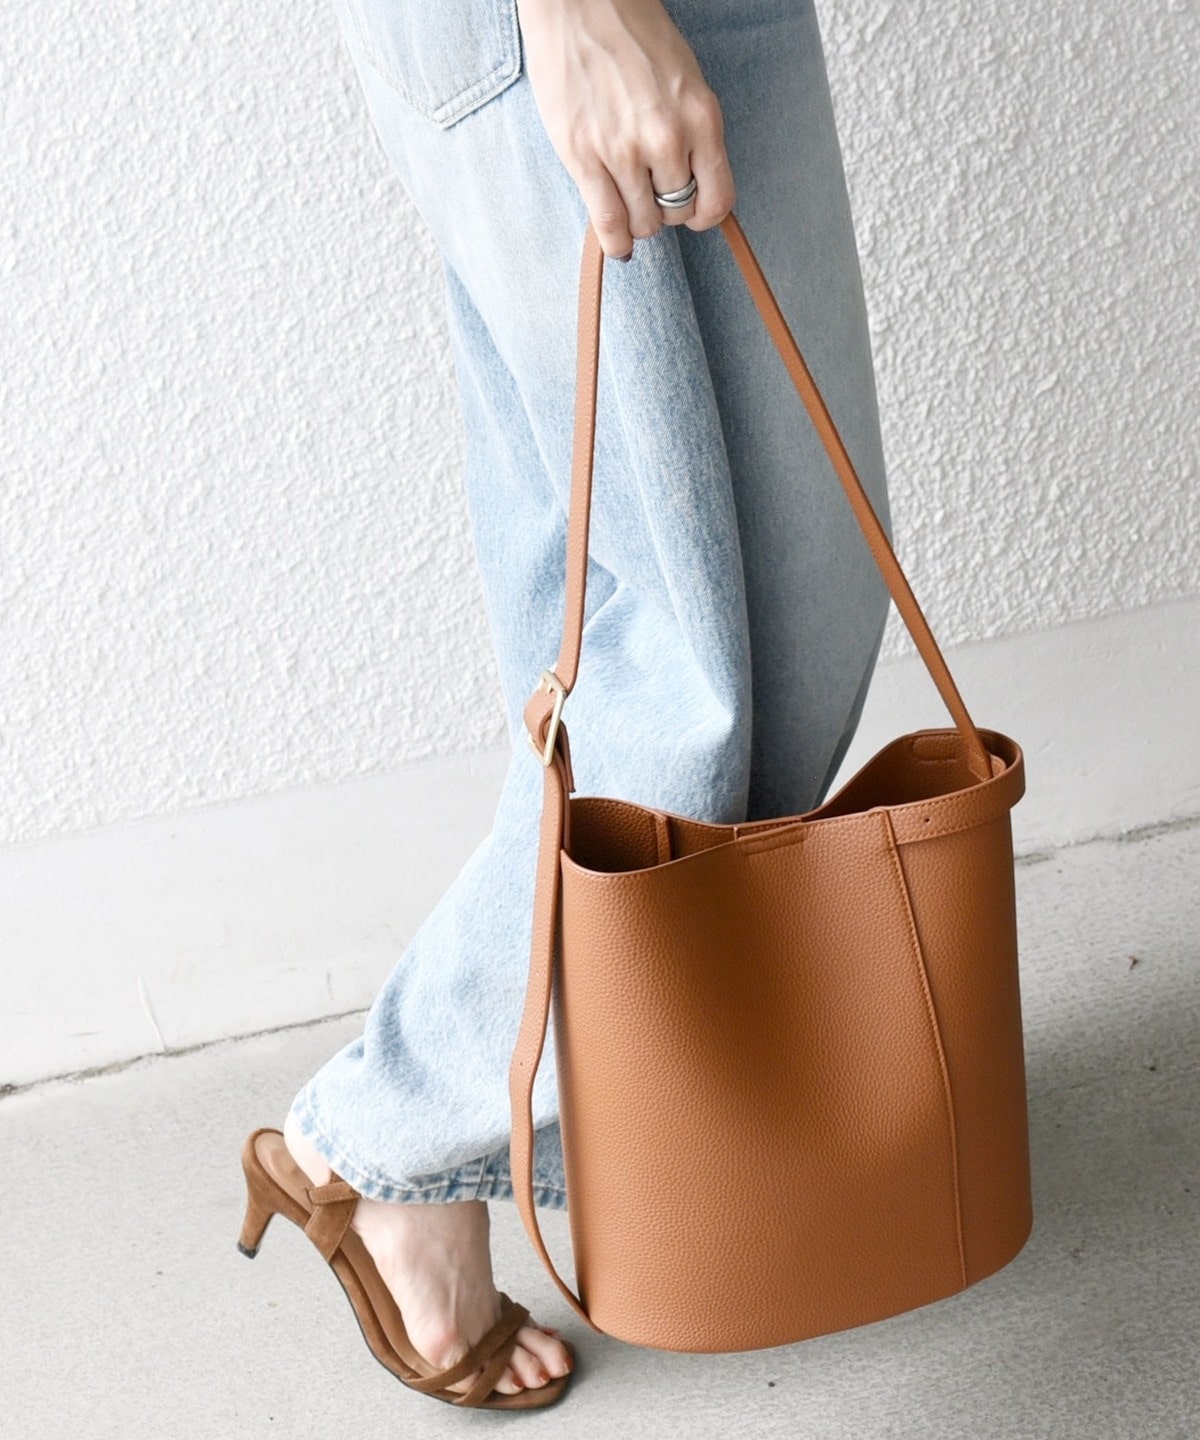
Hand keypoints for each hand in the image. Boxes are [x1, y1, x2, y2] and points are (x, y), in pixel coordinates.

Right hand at [514, 0, 735, 258]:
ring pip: (644, 224)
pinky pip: (609, 224)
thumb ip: (691, 129)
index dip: (704, 216)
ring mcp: (624, 151)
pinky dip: (615, 243)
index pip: (718, 199)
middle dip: (665, 211)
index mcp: (701, 117)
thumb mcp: (684, 78)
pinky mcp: (584, 157)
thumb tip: (688, 182)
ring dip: (637, 222)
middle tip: (648, 194)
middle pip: (676, 213)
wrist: (579, 1)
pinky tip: (616, 244)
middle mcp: (668, 138)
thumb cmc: (632, 33)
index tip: (693, 215)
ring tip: (627, 203)